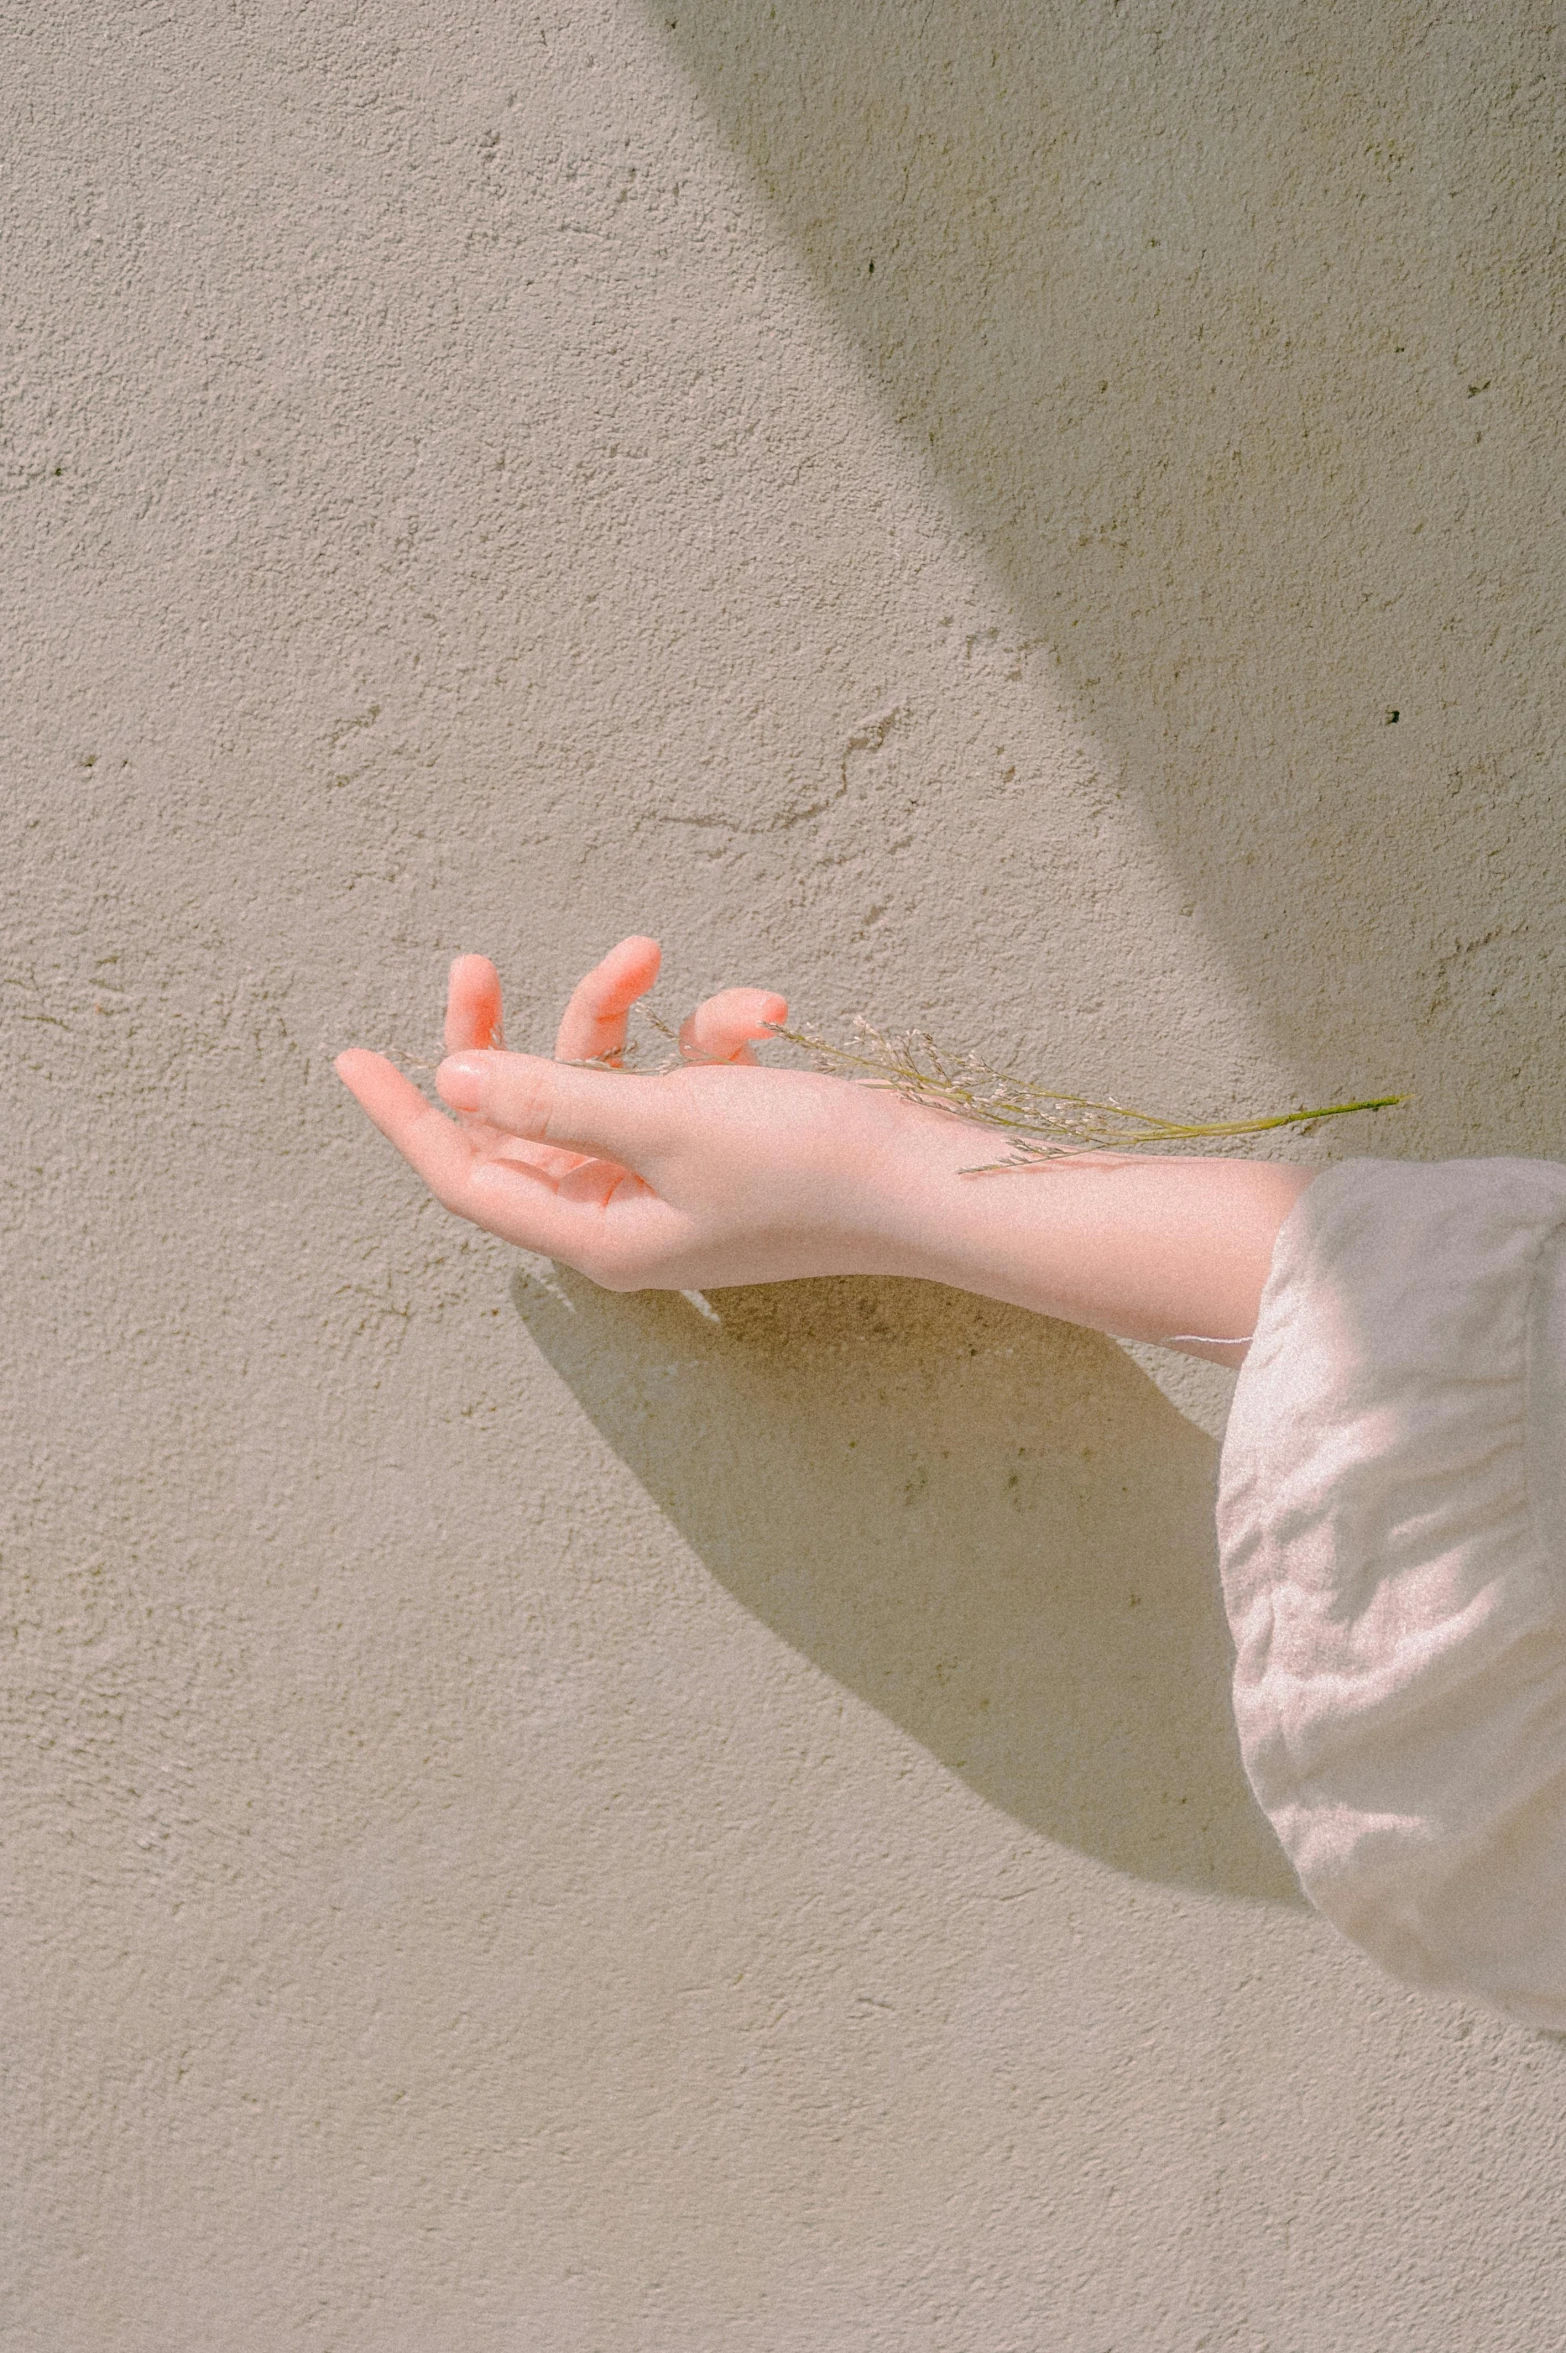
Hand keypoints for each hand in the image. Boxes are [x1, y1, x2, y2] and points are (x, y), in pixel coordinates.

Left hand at [334, 937, 924, 1290]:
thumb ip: (554, 1097)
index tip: (349, 1057)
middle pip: (527, 1116)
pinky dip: (711, 1036)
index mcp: (594, 1232)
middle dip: (515, 1036)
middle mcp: (623, 1212)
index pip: (468, 1172)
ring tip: (647, 950)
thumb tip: (453, 1079)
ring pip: (605, 1080)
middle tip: (474, 963)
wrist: (935, 1181)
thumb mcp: (667, 1121)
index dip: (407, 1116)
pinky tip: (763, 1012)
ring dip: (623, 1013)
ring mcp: (675, 1179)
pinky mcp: (725, 1146)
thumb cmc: (806, 1167)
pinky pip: (685, 1079)